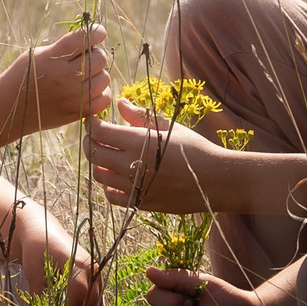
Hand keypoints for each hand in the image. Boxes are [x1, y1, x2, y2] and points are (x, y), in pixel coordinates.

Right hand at [23, 22, 111, 129]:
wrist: (7, 107)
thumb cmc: (23, 75)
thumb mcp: (38, 54)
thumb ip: (64, 48)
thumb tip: (91, 40)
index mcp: (52, 57)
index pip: (85, 38)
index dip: (96, 32)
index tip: (97, 33)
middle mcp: (64, 76)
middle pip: (100, 58)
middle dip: (96, 54)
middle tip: (85, 57)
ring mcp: (71, 96)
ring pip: (104, 78)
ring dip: (98, 74)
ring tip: (84, 75)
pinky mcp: (75, 112)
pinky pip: (102, 100)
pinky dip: (99, 93)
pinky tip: (88, 90)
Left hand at [86, 102, 220, 212]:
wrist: (216, 180)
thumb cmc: (195, 148)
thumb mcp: (168, 127)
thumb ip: (140, 116)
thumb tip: (120, 102)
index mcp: (138, 141)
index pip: (99, 131)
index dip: (92, 124)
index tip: (93, 120)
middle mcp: (132, 164)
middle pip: (94, 153)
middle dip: (89, 143)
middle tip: (93, 138)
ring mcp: (135, 186)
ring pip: (100, 176)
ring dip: (98, 165)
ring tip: (105, 157)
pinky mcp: (141, 203)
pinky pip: (113, 197)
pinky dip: (108, 187)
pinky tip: (116, 178)